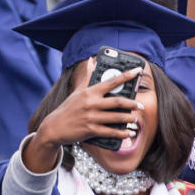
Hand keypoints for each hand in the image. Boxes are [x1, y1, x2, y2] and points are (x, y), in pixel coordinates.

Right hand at [24, 60, 143, 171]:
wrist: (54, 127)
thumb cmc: (67, 108)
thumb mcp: (76, 91)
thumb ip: (86, 77)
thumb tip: (90, 61)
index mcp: (89, 92)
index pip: (111, 81)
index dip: (126, 75)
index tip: (138, 70)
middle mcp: (91, 103)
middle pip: (117, 101)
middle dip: (132, 104)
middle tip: (140, 106)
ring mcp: (91, 117)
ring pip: (116, 117)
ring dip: (128, 118)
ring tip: (134, 119)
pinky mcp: (90, 130)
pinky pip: (110, 131)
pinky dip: (122, 133)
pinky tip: (129, 133)